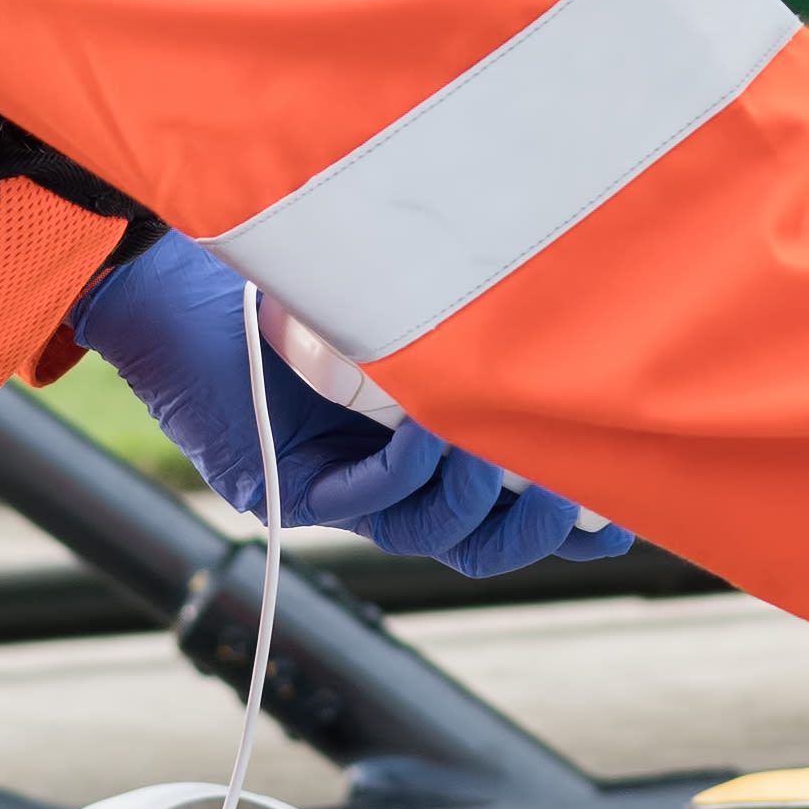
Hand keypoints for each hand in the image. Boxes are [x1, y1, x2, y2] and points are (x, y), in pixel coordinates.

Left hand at [67, 237, 629, 579]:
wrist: (178, 274)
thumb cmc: (302, 268)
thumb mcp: (413, 288)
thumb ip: (479, 312)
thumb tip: (597, 297)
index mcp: (424, 448)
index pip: (513, 511)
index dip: (578, 520)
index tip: (630, 507)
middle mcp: (384, 480)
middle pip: (482, 540)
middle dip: (541, 519)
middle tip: (577, 477)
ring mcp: (334, 490)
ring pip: (432, 530)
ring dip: (476, 492)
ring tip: (504, 439)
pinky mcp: (281, 488)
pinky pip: (364, 502)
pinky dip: (407, 467)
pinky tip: (431, 425)